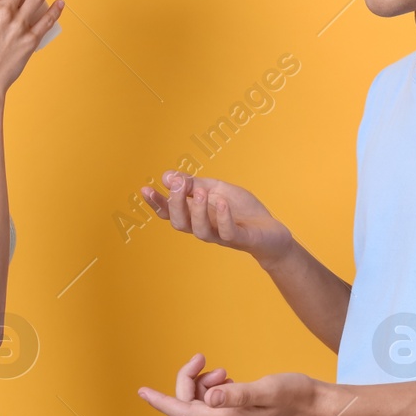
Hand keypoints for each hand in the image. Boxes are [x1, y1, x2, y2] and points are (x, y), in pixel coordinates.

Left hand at [137, 353, 340, 415]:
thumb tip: (209, 396)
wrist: (317, 406)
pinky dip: (213, 386)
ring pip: (201, 401)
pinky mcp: (240, 413)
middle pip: (189, 404)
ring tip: (222, 369)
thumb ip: (238, 393)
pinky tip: (227, 377)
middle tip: (202, 358)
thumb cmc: (296, 395)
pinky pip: (213, 401)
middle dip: (188, 380)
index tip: (142, 392)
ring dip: (203, 382)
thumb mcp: (267, 389)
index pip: (185, 413)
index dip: (162, 402)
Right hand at [138, 172, 293, 266]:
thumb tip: (166, 176)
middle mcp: (203, 227)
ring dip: (196, 210)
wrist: (270, 231)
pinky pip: (227, 232)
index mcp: (195, 215)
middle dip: (175, 203)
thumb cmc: (241, 210)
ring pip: (199, 231)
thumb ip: (193, 183)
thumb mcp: (216, 189)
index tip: (145, 188)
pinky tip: (221, 202)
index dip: (156, 203)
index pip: (169, 212)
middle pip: (179, 222)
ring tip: (200, 191)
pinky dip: (222, 217)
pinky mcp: (240, 239)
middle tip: (178, 184)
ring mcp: (220, 235)